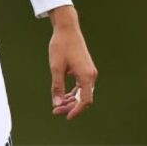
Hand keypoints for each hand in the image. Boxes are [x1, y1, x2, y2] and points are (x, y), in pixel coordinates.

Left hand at [47, 5, 97, 119]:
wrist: (67, 28)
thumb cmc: (61, 46)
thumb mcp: (56, 68)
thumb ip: (57, 87)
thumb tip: (57, 103)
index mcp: (86, 76)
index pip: (85, 101)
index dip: (76, 110)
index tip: (66, 116)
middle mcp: (91, 75)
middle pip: (83, 98)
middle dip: (70, 106)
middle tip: (56, 110)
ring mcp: (89, 71)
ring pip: (82, 92)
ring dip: (71, 99)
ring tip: (58, 104)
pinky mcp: (85, 68)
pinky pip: (81, 85)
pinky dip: (73, 91)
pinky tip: (63, 95)